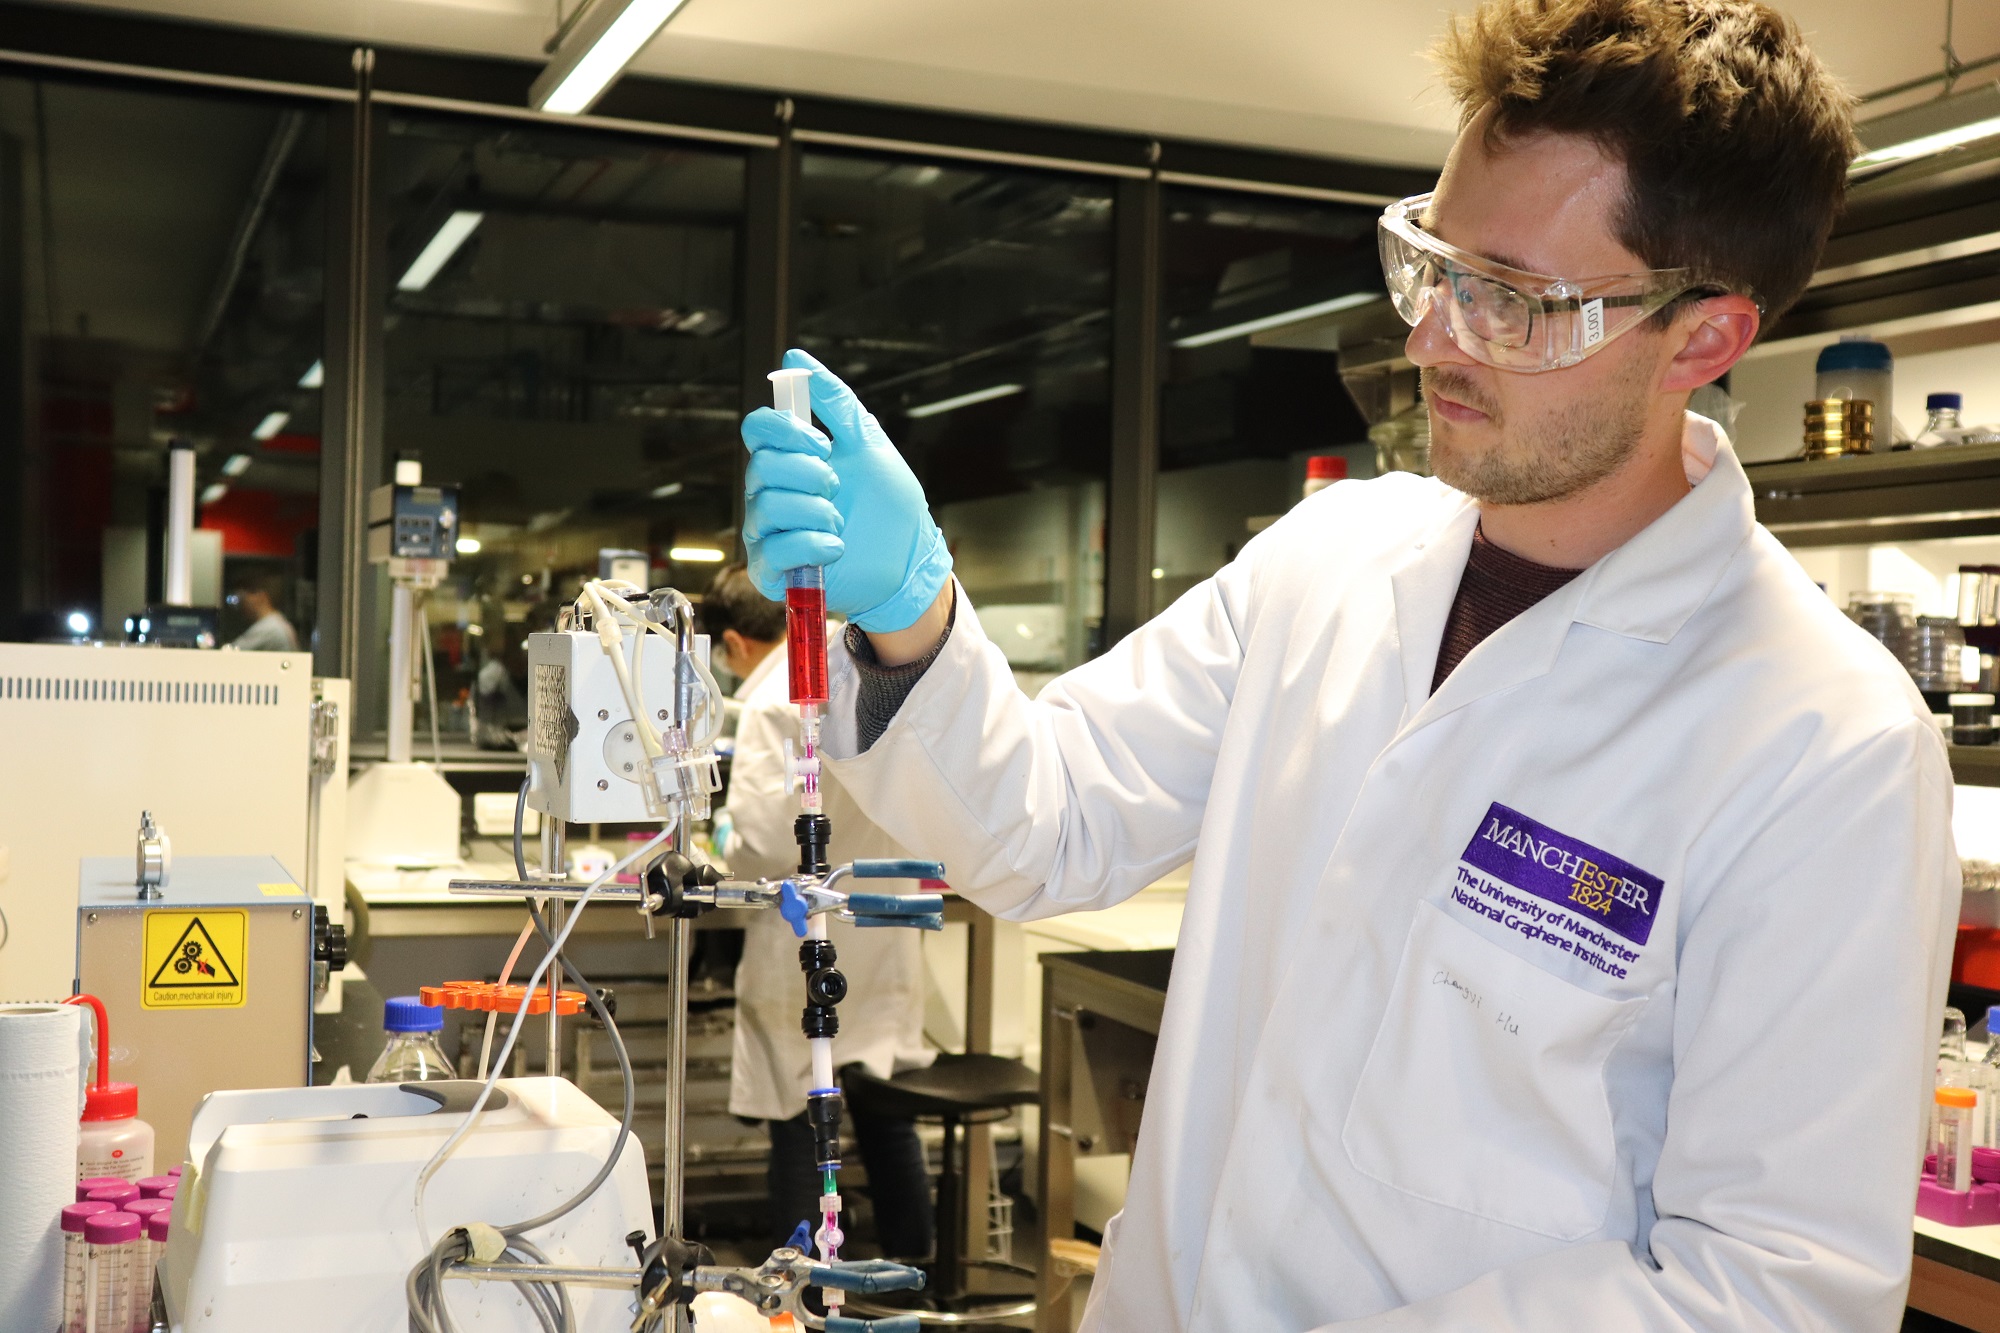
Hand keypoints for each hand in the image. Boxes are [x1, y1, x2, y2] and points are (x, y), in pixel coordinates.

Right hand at [740, 350, 952, 632]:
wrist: (909, 558)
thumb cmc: (888, 504)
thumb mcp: (868, 442)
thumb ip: (834, 402)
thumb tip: (795, 357)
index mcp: (789, 458)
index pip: (756, 429)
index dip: (784, 431)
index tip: (823, 443)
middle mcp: (771, 492)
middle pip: (760, 467)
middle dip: (809, 475)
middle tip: (838, 486)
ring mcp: (769, 532)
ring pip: (766, 508)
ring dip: (815, 512)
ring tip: (841, 522)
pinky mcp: (773, 570)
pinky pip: (773, 552)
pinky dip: (810, 545)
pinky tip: (835, 546)